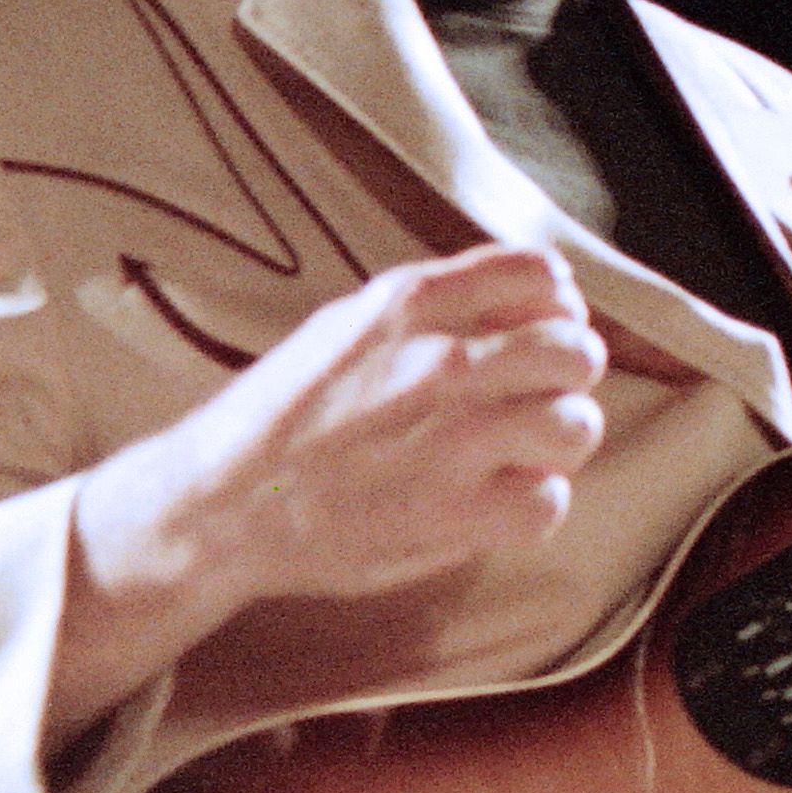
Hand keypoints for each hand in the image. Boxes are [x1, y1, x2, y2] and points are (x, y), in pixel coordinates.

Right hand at [58, 245, 610, 727]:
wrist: (215, 505)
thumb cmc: (279, 418)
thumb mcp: (346, 325)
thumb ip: (435, 306)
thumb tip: (529, 299)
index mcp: (409, 305)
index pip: (541, 276)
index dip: (556, 307)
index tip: (540, 331)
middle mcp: (440, 362)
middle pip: (576, 351)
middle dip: (565, 377)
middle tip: (536, 400)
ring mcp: (452, 442)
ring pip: (576, 425)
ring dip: (555, 442)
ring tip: (519, 453)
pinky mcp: (453, 517)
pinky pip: (549, 501)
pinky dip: (529, 505)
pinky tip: (495, 501)